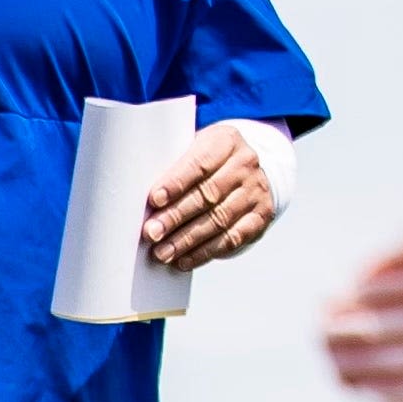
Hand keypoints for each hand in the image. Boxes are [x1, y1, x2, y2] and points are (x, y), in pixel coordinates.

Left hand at [144, 124, 276, 271]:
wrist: (247, 171)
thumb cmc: (205, 162)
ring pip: (218, 220)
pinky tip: (184, 260)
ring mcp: (256, 191)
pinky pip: (232, 239)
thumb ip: (172, 168)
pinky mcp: (260, 217)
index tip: (154, 199)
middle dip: (176, 216)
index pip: (200, 163)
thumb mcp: (192, 150)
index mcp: (226, 141)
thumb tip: (142, 201)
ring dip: (186, 240)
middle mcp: (246, 164)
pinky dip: (205, 252)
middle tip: (151, 232)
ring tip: (162, 252)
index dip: (176, 182)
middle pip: (207, 194)